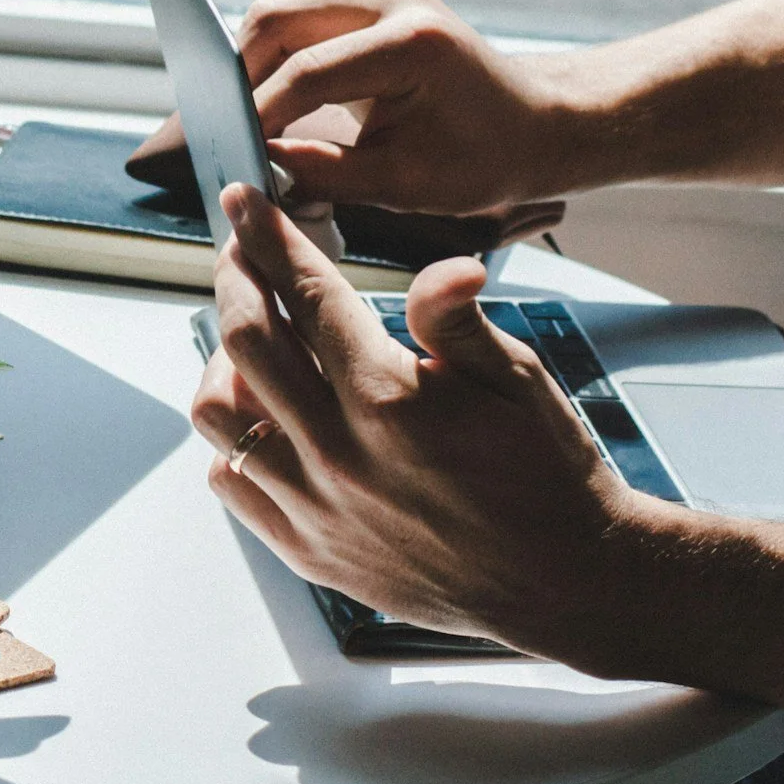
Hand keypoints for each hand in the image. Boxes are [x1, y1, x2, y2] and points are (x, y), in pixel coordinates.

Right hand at [131, 0, 579, 214]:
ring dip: (255, 64)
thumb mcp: (406, 185)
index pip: (305, 73)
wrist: (541, 124)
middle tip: (224, 131)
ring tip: (245, 120)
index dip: (257, 116)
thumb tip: (258, 167)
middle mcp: (394, 0)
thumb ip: (325, 173)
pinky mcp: (375, 2)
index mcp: (411, 43)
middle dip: (240, 76)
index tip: (232, 155)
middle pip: (277, 19)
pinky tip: (272, 104)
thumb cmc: (489, 160)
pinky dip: (278, 60)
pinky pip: (303, 21)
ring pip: (282, 15)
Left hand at [190, 183, 650, 658]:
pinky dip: (233, 440)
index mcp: (389, 400)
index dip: (268, 237)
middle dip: (235, 280)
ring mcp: (317, 508)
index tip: (245, 201)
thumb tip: (444, 265)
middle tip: (241, 255)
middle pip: (244, 342)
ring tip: (254, 340)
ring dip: (224, 363)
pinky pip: (232, 482)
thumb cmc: (547, 473)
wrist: (564, 581)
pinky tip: (267, 418)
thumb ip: (457, 319)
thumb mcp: (518, 380)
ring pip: (219, 415)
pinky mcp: (309, 551)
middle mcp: (339, 454)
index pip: (305, 295)